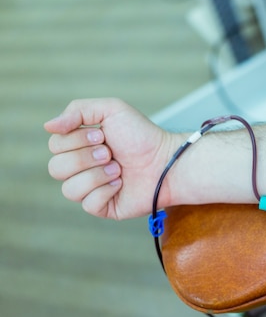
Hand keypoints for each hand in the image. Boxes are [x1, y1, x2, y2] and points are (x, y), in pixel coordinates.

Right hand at [45, 98, 181, 219]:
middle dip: (85, 158)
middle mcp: (82, 168)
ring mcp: (92, 189)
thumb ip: (77, 110)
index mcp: (79, 146)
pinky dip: (105, 191)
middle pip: (55, 168)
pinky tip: (121, 184)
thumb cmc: (142, 135)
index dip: (76, 140)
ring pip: (68, 189)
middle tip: (110, 153)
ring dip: (96, 175)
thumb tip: (48, 126)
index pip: (54, 145)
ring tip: (118, 169)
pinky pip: (88, 204)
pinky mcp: (104, 207)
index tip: (103, 135)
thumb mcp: (111, 109)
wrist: (165, 160)